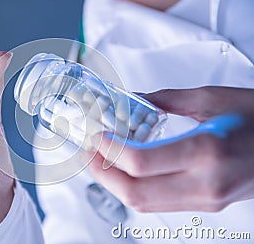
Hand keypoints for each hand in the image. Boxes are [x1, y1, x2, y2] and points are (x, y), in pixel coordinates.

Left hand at [88, 86, 253, 211]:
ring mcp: (205, 199)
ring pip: (142, 203)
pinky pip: (158, 203)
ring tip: (101, 159)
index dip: (108, 150)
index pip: (139, 163)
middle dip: (101, 172)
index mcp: (206, 151)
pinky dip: (134, 188)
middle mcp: (204, 183)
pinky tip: (126, 170)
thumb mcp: (213, 98)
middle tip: (88, 151)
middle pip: (134, 192)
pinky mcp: (205, 204)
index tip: (96, 135)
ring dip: (114, 183)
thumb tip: (134, 99)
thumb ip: (166, 100)